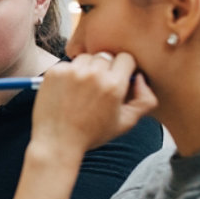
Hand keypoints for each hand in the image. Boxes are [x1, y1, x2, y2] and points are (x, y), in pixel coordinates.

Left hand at [33, 52, 157, 156]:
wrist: (57, 142)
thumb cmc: (91, 134)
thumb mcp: (126, 122)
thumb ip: (145, 100)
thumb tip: (140, 78)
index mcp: (114, 85)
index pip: (126, 58)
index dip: (124, 69)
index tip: (118, 79)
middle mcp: (93, 74)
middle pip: (106, 57)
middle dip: (105, 69)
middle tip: (98, 89)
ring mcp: (72, 72)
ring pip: (86, 58)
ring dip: (87, 69)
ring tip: (82, 90)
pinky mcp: (54, 72)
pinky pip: (68, 64)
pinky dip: (69, 74)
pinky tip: (68, 92)